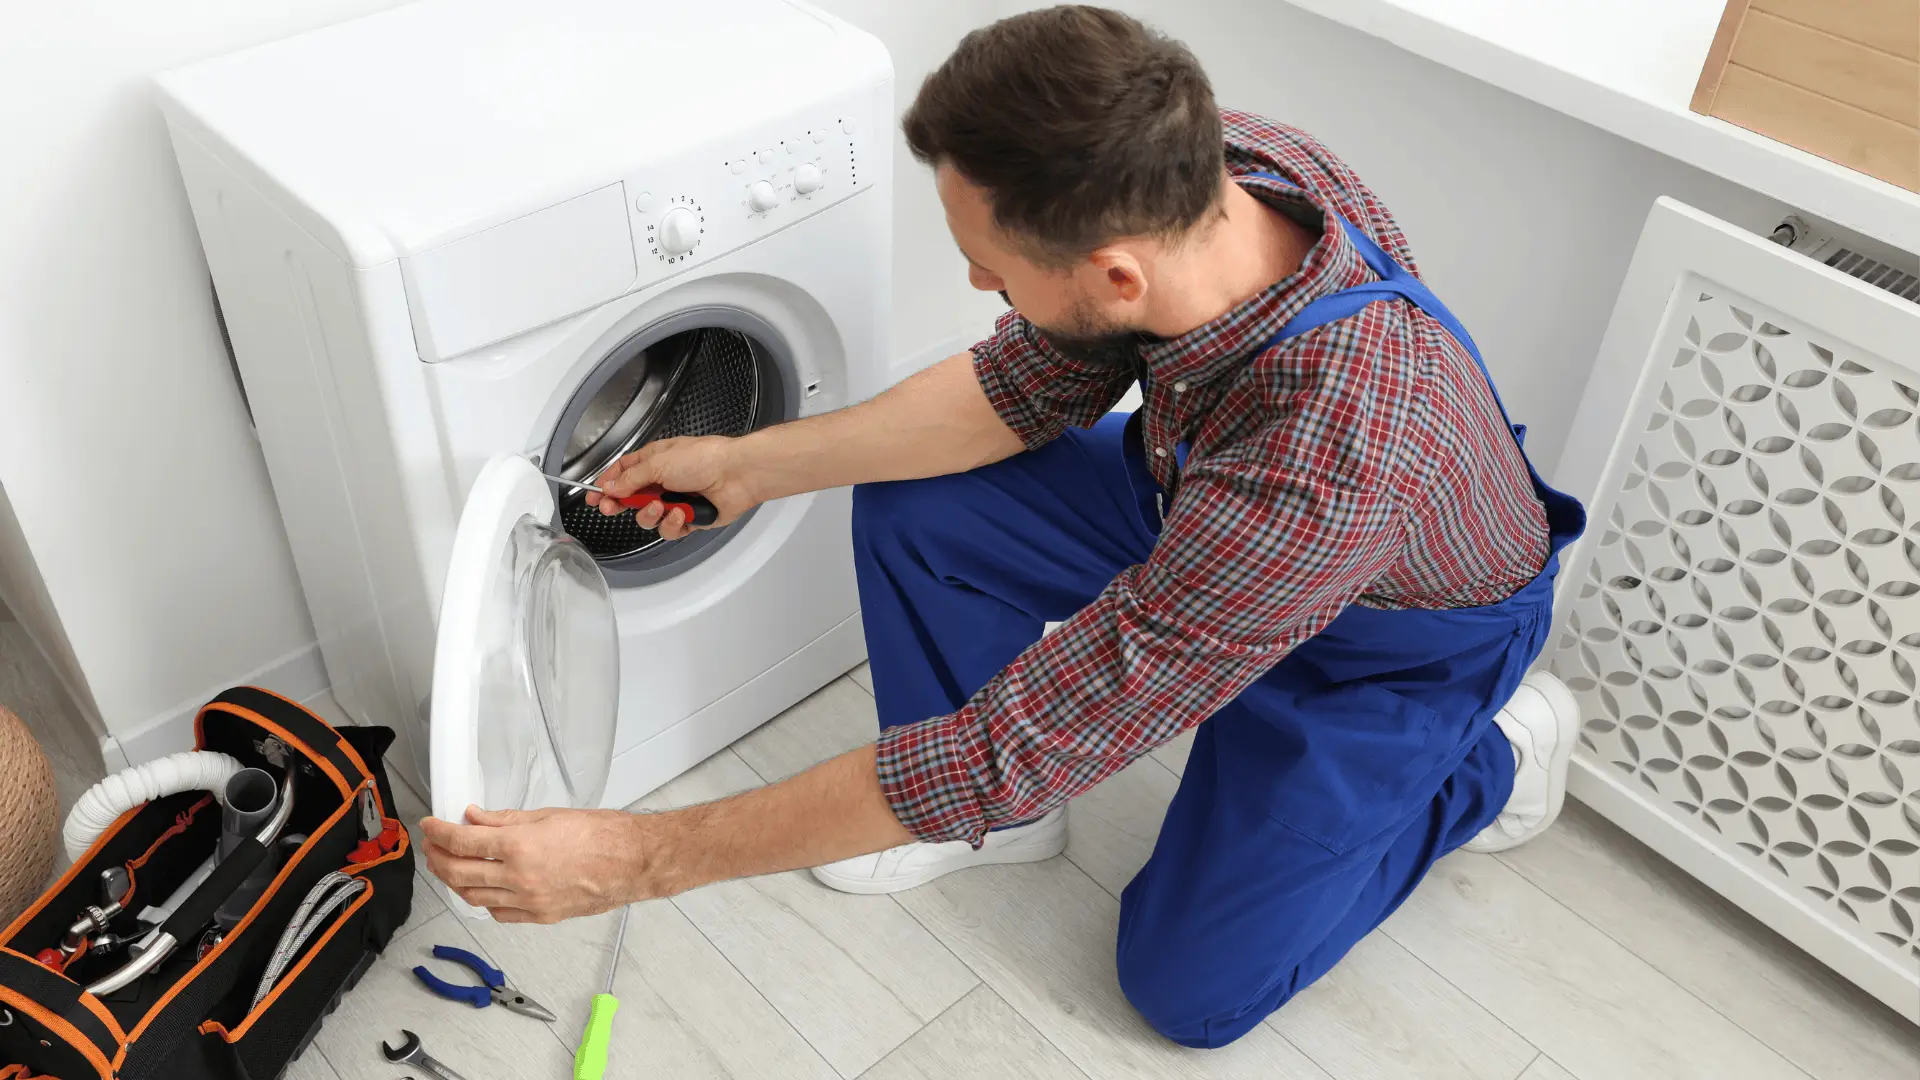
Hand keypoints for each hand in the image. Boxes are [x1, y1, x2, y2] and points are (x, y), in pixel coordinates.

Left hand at [419, 807, 656, 923]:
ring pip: (474, 897)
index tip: (431, 826)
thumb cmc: (602, 834)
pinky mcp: (541, 916)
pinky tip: (481, 890)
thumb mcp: (549, 816)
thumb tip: (476, 818)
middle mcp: (519, 877)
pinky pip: (499, 913)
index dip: (440, 833)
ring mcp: (529, 901)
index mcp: (520, 846)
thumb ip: (506, 820)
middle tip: (433, 847)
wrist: (633, 861)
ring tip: (449, 868)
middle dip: (439, 858)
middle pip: (460, 872)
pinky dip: (483, 901)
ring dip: (454, 882)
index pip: (463, 841)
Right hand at [591, 435, 755, 539]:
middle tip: (611, 507)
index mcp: (654, 461)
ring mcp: (675, 500)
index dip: (606, 485)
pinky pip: (669, 529)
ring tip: (661, 506)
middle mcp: (663, 481)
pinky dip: (673, 523)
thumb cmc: (704, 458)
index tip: (594, 496)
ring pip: (648, 518)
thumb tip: (612, 486)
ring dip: (650, 514)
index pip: (622, 473)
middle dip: (620, 504)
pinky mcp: (688, 519)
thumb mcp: (658, 462)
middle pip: (630, 499)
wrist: (736, 474)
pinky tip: (681, 513)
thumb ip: (631, 478)